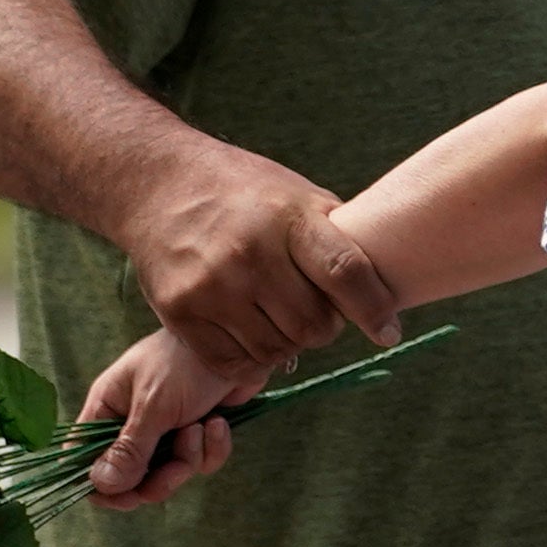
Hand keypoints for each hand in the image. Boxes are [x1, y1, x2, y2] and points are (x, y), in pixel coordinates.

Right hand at [80, 331, 269, 508]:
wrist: (237, 340)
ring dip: (189, 458)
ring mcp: (166, 431)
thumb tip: (100, 486)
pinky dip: (213, 447)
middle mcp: (132, 424)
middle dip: (158, 479)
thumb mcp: (153, 406)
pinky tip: (219, 422)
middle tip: (177, 468)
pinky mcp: (197, 433)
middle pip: (130, 478)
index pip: (84, 458)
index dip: (100, 484)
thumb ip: (129, 449)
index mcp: (108, 410)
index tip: (124, 496)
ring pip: (169, 473)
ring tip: (200, 427)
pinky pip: (201, 461)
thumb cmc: (184, 362)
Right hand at [116, 144, 402, 372]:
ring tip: (279, 318)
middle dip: (324, 328)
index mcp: (289, 218)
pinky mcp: (180, 311)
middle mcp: (250, 252)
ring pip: (276, 351)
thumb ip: (336, 239)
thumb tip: (386, 291)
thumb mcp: (297, 195)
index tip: (388, 332)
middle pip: (313, 326)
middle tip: (315, 313)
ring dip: (288, 345)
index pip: (347, 273)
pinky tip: (251, 332)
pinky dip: (251, 358)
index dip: (375, 310)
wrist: (158, 183)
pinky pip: (233, 363)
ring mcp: (211, 284)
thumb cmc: (244, 193)